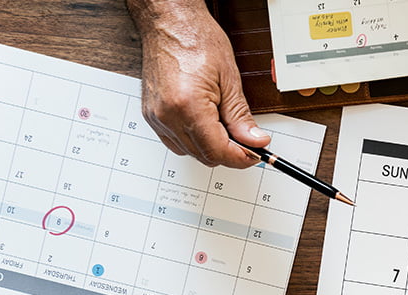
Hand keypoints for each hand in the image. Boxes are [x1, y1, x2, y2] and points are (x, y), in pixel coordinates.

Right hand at [129, 0, 268, 167]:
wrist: (169, 23)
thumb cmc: (195, 39)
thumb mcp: (229, 79)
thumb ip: (241, 116)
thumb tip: (255, 141)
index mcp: (187, 105)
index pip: (217, 151)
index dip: (241, 158)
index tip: (256, 154)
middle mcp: (167, 115)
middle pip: (204, 156)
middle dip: (229, 153)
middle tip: (248, 141)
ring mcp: (156, 116)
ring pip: (189, 153)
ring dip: (211, 148)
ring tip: (226, 128)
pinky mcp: (151, 115)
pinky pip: (174, 142)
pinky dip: (193, 141)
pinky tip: (206, 125)